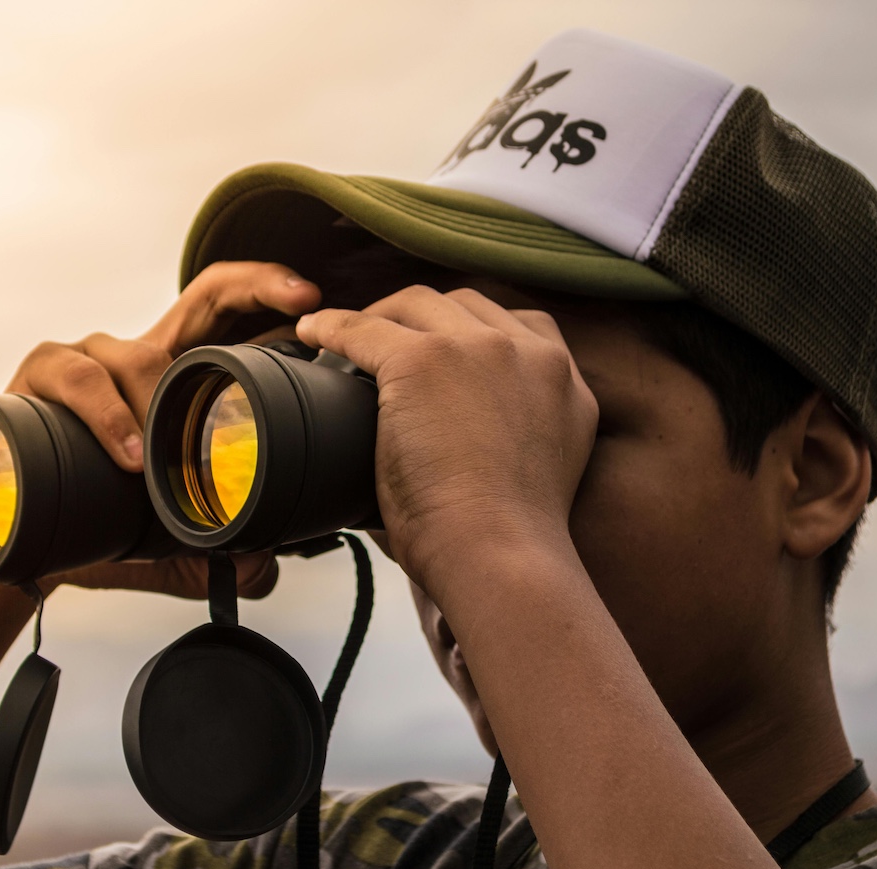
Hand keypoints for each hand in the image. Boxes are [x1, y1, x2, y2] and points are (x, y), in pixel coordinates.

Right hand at [4, 261, 321, 598]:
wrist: (5, 536)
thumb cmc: (87, 520)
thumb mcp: (166, 540)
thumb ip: (219, 551)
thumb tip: (266, 568)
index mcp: (173, 380)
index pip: (231, 318)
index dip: (273, 298)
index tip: (316, 302)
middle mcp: (136, 356)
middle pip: (204, 295)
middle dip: (258, 285)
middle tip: (302, 302)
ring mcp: (89, 357)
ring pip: (137, 354)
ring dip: (158, 401)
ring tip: (164, 457)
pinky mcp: (39, 373)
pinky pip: (77, 378)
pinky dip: (107, 416)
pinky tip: (126, 455)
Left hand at [295, 286, 597, 594]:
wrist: (499, 555)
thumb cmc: (503, 541)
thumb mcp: (534, 466)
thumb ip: (510, 431)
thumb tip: (455, 443)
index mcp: (564, 380)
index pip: (518, 325)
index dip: (471, 330)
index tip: (440, 348)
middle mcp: (531, 352)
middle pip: (465, 304)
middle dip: (422, 317)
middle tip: (384, 340)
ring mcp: (479, 348)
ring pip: (417, 304)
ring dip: (380, 316)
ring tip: (345, 339)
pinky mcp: (424, 360)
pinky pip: (363, 329)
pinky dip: (331, 328)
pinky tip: (311, 335)